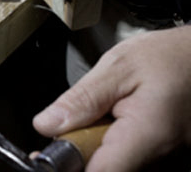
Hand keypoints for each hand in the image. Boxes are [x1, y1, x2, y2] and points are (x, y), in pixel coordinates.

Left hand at [33, 26, 190, 170]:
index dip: (67, 167)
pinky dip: (111, 142)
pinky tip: (116, 120)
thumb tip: (46, 124)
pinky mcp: (163, 159)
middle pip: (102, 169)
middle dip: (80, 148)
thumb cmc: (171, 57)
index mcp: (147, 136)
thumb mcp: (119, 67)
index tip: (47, 153)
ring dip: (95, 144)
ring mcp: (164, 161)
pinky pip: (125, 158)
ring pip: (113, 163)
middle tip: (80, 118)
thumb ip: (82, 98)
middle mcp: (160, 157)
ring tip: (106, 112)